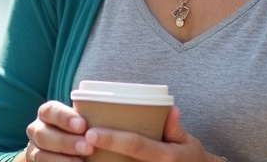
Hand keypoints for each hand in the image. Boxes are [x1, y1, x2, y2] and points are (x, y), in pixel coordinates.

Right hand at [22, 100, 93, 160]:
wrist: (65, 148)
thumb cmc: (78, 130)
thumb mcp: (80, 121)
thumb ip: (87, 118)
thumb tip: (108, 113)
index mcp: (46, 113)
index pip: (49, 111)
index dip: (64, 118)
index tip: (82, 126)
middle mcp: (36, 130)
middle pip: (43, 135)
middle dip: (66, 142)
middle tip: (88, 147)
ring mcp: (34, 150)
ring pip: (41, 155)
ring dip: (62, 159)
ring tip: (82, 161)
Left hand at [84, 106, 220, 161]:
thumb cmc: (190, 159)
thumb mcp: (189, 142)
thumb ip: (175, 127)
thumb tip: (169, 109)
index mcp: (165, 156)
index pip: (136, 145)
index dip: (113, 139)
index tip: (91, 132)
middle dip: (98, 155)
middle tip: (76, 143)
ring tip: (77, 154)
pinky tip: (90, 161)